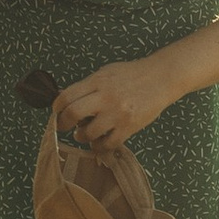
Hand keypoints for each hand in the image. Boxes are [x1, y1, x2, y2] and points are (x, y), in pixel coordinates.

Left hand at [58, 53, 176, 150]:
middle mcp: (106, 97)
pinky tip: (99, 141)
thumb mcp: (106, 73)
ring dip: (81, 136)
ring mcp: (118, 113)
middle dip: (63, 124)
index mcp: (98, 81)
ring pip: (88, 133)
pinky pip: (107, 144)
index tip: (57, 112)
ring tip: (84, 134)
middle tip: (63, 127)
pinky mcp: (129, 126)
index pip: (67, 96)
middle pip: (73, 114)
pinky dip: (99, 146)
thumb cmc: (133, 75)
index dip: (57, 107)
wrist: (161, 78)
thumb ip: (87, 86)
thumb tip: (66, 99)